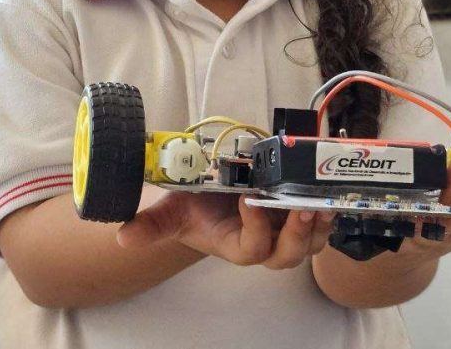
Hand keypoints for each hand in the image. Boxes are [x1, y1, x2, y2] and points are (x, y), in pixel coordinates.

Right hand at [117, 190, 333, 268]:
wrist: (210, 200)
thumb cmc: (193, 207)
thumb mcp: (171, 212)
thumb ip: (151, 226)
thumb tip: (122, 238)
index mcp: (234, 245)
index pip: (252, 249)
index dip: (256, 229)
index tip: (249, 200)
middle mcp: (262, 244)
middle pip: (287, 255)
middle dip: (297, 234)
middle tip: (301, 206)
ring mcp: (281, 232)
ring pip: (308, 243)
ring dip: (317, 225)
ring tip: (320, 201)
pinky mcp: (294, 217)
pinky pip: (318, 226)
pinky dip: (326, 214)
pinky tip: (328, 195)